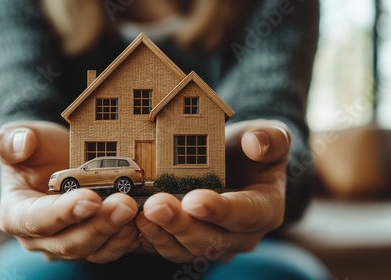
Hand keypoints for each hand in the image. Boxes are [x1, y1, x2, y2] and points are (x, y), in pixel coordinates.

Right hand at [0, 121, 138, 262]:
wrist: (55, 162)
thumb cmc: (36, 151)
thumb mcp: (20, 137)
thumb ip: (12, 140)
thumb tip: (23, 144)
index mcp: (16, 213)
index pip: (38, 220)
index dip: (64, 212)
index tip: (91, 198)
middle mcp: (38, 238)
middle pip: (69, 242)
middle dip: (99, 224)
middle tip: (125, 204)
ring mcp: (64, 245)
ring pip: (91, 250)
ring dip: (115, 233)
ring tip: (135, 212)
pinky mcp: (88, 245)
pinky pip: (106, 250)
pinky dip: (124, 240)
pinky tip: (139, 223)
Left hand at [136, 119, 289, 262]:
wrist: (235, 167)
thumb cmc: (250, 151)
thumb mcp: (270, 136)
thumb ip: (271, 138)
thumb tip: (255, 145)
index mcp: (265, 209)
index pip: (245, 214)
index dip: (219, 210)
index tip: (194, 200)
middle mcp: (241, 235)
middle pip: (211, 239)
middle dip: (181, 224)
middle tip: (155, 205)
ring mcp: (214, 244)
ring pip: (186, 249)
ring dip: (161, 234)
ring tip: (140, 214)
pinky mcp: (189, 244)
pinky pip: (169, 248)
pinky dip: (150, 239)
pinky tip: (132, 224)